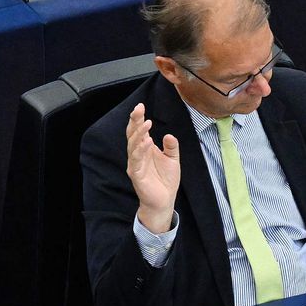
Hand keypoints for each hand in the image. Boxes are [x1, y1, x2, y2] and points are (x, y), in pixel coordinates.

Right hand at [125, 104, 180, 232]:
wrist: (164, 200)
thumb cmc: (166, 180)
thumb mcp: (173, 159)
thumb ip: (171, 147)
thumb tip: (168, 135)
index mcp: (144, 150)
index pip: (138, 132)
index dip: (138, 119)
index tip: (140, 106)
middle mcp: (137, 155)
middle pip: (132, 136)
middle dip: (135, 122)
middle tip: (138, 109)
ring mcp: (135, 165)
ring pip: (133, 146)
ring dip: (139, 134)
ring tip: (146, 124)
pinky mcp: (137, 175)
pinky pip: (137, 160)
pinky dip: (141, 150)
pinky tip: (147, 142)